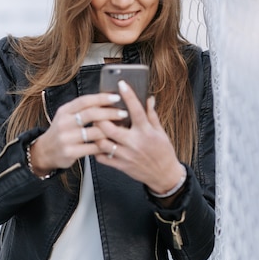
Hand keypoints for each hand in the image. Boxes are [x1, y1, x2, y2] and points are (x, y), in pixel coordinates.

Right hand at [29, 92, 129, 176]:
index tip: (116, 98)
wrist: (45, 151)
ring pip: (94, 132)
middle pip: (90, 114)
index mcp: (64, 111)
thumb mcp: (66, 116)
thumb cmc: (62, 131)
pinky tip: (112, 143)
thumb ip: (83, 109)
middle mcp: (64, 123)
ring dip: (110, 131)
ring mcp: (66, 138)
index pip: (85, 100)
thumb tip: (107, 100)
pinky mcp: (70, 152)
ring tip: (121, 129)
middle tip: (123, 113)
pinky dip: (104, 146)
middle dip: (110, 113)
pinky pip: (93, 148)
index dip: (102, 98)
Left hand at [94, 80, 185, 194]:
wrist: (164, 175)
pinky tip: (97, 143)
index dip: (128, 95)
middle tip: (97, 110)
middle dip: (101, 117)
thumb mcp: (160, 131)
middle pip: (110, 127)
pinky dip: (96, 150)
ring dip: (96, 133)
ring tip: (94, 126)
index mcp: (146, 132)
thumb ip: (152, 115)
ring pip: (102, 143)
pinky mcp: (120, 166)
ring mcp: (126, 155)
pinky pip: (102, 157)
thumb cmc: (163, 152)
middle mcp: (134, 143)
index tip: (121, 84)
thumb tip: (149, 98)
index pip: (136, 110)